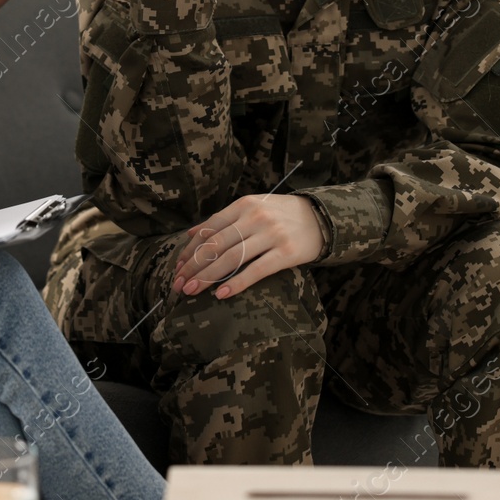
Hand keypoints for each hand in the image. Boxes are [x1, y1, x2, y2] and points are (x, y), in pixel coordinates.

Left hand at [170, 194, 323, 299]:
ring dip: (208, 276)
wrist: (321, 218)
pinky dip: (237, 283)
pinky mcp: (286, 253)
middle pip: (216, 245)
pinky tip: (222, 294)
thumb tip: (192, 233)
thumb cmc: (281, 215)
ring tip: (192, 291)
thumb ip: (224, 220)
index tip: (178, 267)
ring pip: (232, 258)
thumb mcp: (253, 207)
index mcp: (244, 205)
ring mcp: (271, 234)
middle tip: (179, 284)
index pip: (209, 229)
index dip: (191, 250)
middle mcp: (255, 217)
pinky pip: (256, 270)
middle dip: (194, 266)